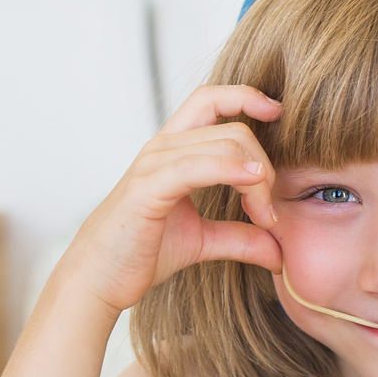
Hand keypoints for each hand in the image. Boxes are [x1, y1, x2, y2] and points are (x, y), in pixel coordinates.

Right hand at [64, 85, 283, 315]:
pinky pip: (197, 166)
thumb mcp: (202, 242)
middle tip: (269, 213)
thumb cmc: (139, 254)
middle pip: (232, 128)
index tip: (279, 115)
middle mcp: (162, 149)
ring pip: (223, 144)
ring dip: (256, 178)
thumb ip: (240, 238)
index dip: (247, 97)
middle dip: (265, 165)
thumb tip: (279, 252)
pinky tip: (253, 187)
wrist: (97, 280)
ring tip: (264, 217)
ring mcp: (153, 165)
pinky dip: (231, 171)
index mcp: (173, 151)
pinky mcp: (147, 189)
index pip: (211, 100)